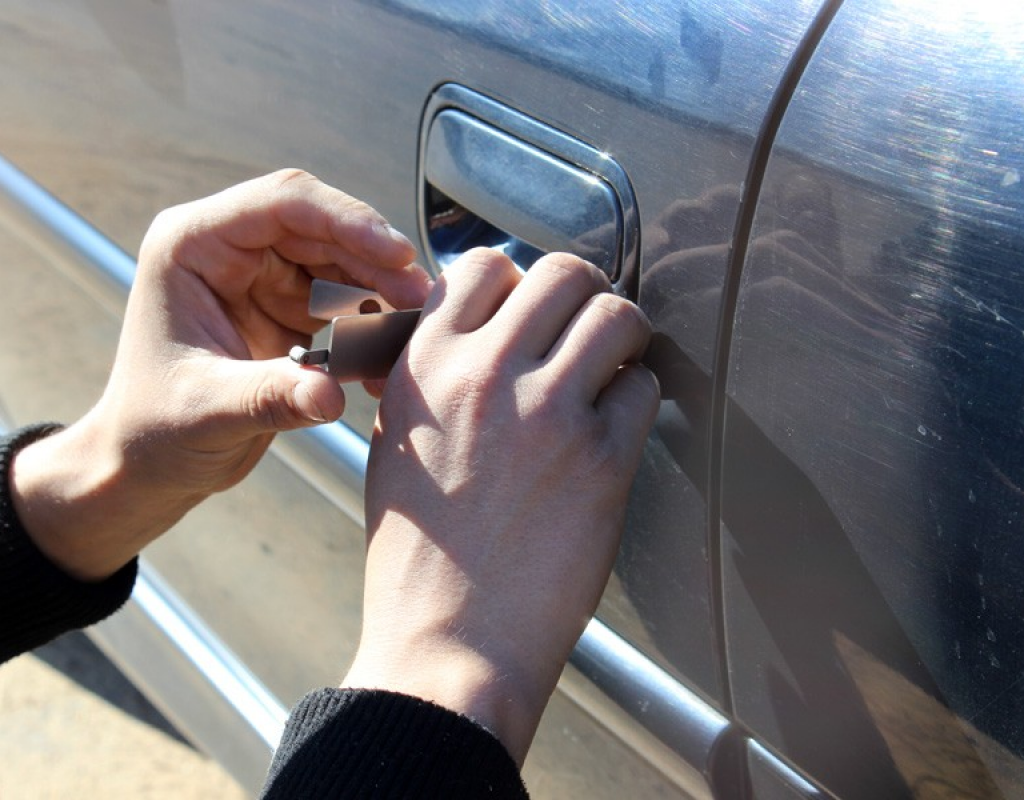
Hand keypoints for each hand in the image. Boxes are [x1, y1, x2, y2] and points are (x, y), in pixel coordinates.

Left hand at [11, 169, 429, 580]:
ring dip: (382, 291)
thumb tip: (331, 396)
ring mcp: (262, 276)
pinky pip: (345, 301)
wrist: (153, 464)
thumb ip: (270, 397)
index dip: (346, 220)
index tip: (397, 255)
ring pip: (342, 260)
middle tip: (421, 298)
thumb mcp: (208, 411)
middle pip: (322, 227)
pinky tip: (388, 358)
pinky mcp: (287, 308)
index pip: (281, 204)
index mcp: (194, 245)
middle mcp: (230, 248)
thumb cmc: (156, 430)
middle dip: (376, 259)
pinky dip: (373, 325)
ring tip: (414, 328)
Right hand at [344, 249, 658, 763]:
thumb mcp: (397, 447)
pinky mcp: (602, 457)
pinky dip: (637, 398)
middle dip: (583, 294)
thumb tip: (477, 343)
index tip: (531, 310)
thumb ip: (434, 382)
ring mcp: (547, 411)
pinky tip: (617, 427)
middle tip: (587, 328)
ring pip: (616, 315)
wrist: (449, 640)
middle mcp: (485, 373)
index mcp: (426, 367)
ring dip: (624, 335)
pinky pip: (643, 388)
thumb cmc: (418, 556)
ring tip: (615, 365)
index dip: (518, 281)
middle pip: (563, 274)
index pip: (485, 266)